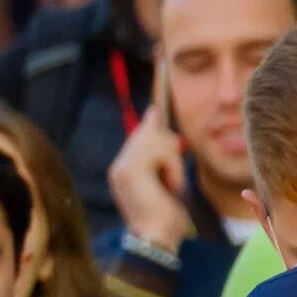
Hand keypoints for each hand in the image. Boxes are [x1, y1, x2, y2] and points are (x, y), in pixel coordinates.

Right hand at [107, 62, 192, 252]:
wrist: (155, 243)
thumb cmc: (167, 219)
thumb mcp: (169, 180)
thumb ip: (163, 152)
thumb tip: (156, 115)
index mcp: (130, 163)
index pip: (148, 122)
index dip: (158, 85)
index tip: (162, 53)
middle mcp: (122, 160)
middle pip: (158, 130)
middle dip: (172, 154)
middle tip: (170, 183)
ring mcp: (122, 165)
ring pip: (161, 140)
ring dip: (174, 166)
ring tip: (168, 189)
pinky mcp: (127, 170)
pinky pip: (162, 152)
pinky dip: (171, 171)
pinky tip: (164, 190)